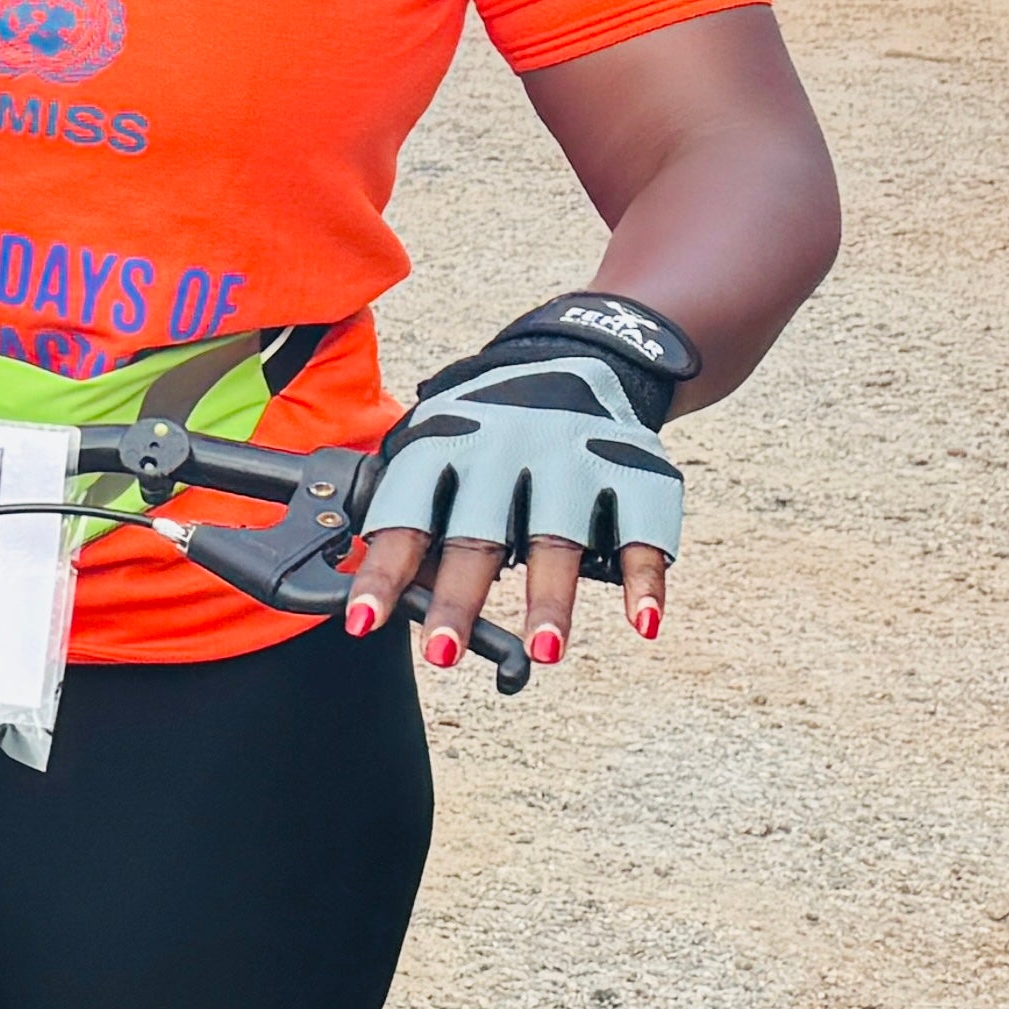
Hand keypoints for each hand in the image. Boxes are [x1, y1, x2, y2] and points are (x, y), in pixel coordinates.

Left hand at [344, 292, 692, 673]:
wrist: (578, 353)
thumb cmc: (484, 428)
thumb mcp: (435, 449)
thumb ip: (417, 516)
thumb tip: (386, 597)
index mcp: (442, 443)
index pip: (404, 515)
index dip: (382, 571)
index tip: (362, 622)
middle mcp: (505, 449)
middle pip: (478, 533)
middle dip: (458, 597)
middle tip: (440, 655)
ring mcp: (572, 456)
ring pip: (559, 536)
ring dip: (550, 598)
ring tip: (542, 651)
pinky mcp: (635, 468)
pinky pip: (642, 529)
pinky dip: (646, 578)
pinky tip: (642, 622)